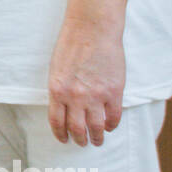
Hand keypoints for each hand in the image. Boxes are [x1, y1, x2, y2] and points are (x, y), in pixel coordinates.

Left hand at [47, 17, 125, 146]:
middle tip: (82, 143)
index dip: (61, 135)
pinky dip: (112, 125)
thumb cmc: (72, 44)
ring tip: (98, 140)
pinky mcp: (114, 91)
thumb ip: (60, 90)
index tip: (64, 140)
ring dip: (97, 137)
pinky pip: (114, 117)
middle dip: (79, 140)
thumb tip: (64, 109)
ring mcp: (96, 95)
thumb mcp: (56, 69)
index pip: (57, 122)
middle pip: (77, 129)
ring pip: (96, 127)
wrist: (93, 28)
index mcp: (57, 90)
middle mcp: (75, 97)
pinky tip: (110, 126)